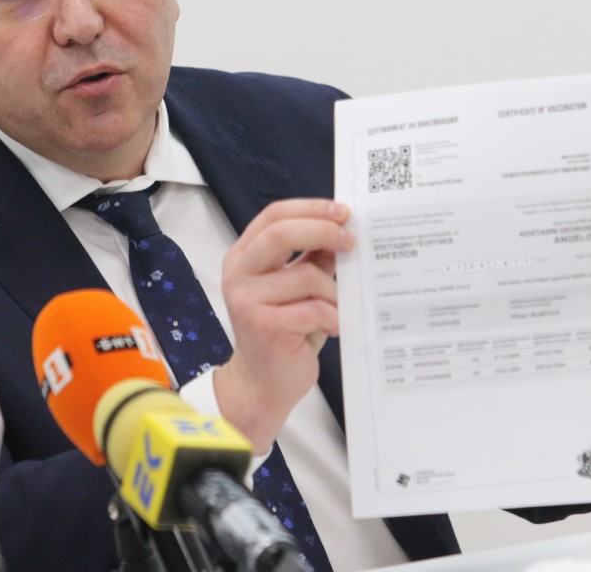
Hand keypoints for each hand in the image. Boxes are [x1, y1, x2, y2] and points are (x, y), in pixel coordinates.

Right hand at [213, 199, 353, 452]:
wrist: (262, 382)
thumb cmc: (283, 330)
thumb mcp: (296, 287)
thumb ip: (311, 257)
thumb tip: (342, 229)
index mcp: (243, 257)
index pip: (274, 216)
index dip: (311, 208)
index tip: (343, 212)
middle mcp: (239, 274)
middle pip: (281, 234)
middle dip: (322, 231)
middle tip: (351, 240)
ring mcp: (248, 301)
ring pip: (306, 276)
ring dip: (334, 291)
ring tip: (339, 307)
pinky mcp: (265, 327)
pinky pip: (314, 309)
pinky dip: (333, 317)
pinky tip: (335, 326)